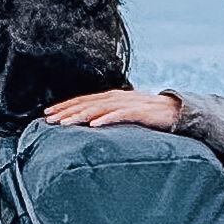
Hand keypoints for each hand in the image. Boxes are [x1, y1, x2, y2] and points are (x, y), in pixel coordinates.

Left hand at [42, 87, 183, 131]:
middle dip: (66, 111)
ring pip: (99, 108)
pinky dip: (107, 118)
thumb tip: (87, 127)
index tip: (47, 114)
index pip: (83, 100)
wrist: (177, 112)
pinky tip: (94, 125)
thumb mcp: (123, 115)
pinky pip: (121, 114)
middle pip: (87, 103)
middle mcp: (117, 97)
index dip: (65, 106)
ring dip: (80, 115)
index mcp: (111, 97)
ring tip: (65, 124)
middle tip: (49, 120)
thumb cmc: (148, 116)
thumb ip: (107, 117)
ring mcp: (129, 103)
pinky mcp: (141, 112)